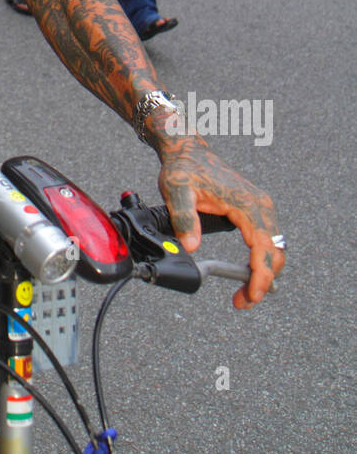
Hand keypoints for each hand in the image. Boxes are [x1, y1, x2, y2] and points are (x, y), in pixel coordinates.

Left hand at [156, 136, 283, 308]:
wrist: (187, 152)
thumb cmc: (184, 168)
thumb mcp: (177, 191)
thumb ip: (184, 217)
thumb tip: (191, 245)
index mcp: (247, 203)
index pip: (263, 247)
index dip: (260, 276)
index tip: (251, 296)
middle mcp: (260, 205)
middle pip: (275, 252)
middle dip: (263, 281)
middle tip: (243, 301)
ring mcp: (260, 206)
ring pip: (274, 248)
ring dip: (264, 273)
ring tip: (245, 294)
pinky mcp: (255, 209)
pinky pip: (267, 240)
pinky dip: (262, 260)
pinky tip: (249, 273)